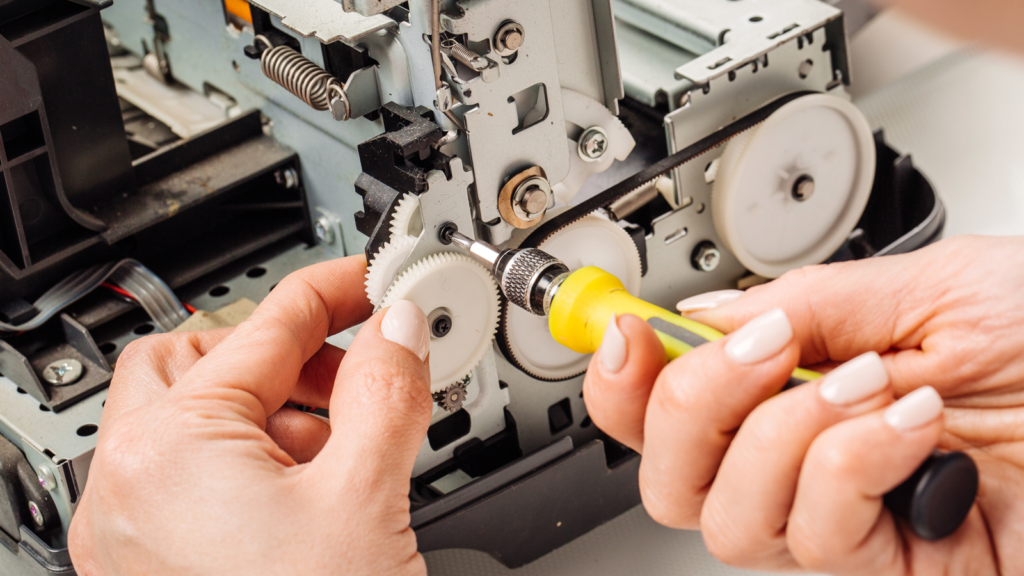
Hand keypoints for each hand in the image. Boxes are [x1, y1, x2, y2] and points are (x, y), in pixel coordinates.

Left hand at [69, 256, 433, 575]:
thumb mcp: (366, 500)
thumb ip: (386, 391)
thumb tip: (397, 329)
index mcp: (168, 450)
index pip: (264, 325)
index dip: (335, 290)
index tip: (379, 281)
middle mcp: (125, 486)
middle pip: (201, 359)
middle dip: (284, 355)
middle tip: (354, 369)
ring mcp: (131, 531)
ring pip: (192, 417)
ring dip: (272, 410)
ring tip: (344, 447)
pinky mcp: (150, 566)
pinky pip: (190, 476)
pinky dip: (250, 463)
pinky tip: (312, 496)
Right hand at [582, 235, 1023, 573]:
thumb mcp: (933, 289)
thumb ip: (809, 301)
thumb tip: (703, 314)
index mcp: (804, 384)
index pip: (671, 402)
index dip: (623, 374)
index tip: (624, 330)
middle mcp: (810, 460)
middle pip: (669, 476)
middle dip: (687, 405)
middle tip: (754, 353)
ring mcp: (849, 521)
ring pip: (728, 519)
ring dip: (782, 435)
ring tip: (864, 386)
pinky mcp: (897, 570)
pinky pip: (819, 536)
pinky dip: (848, 463)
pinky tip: (909, 430)